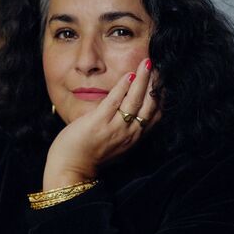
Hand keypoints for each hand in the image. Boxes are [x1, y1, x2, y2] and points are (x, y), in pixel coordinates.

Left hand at [43, 56, 159, 188]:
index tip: (162, 80)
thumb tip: (125, 108)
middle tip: (157, 66)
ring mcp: (115, 129)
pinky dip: (123, 86)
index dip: (160, 96)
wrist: (71, 170)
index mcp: (133, 138)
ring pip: (135, 100)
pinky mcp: (99, 123)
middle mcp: (129, 134)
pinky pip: (115, 101)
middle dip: (155, 83)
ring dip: (143, 79)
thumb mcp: (114, 143)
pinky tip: (128, 74)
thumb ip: (122, 127)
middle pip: (149, 105)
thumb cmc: (89, 156)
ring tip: (147, 63)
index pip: (155, 115)